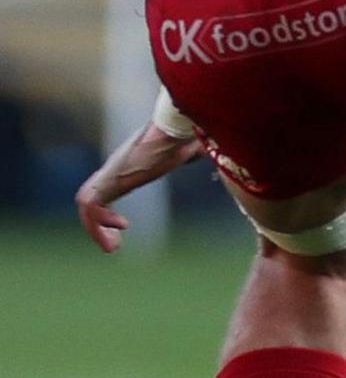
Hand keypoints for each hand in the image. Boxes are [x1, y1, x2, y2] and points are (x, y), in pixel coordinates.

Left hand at [75, 119, 206, 252]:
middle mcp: (115, 168)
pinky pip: (93, 206)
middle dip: (98, 223)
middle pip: (92, 198)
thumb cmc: (185, 137)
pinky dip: (99, 222)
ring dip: (96, 228)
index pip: (107, 189)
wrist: (175, 130)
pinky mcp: (110, 179)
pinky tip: (122, 229)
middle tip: (115, 245)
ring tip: (115, 248)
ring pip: (89, 205)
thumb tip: (226, 159)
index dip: (108, 211)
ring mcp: (111, 173)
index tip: (125, 226)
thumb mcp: (191, 152)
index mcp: (129, 163)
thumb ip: (196, 158)